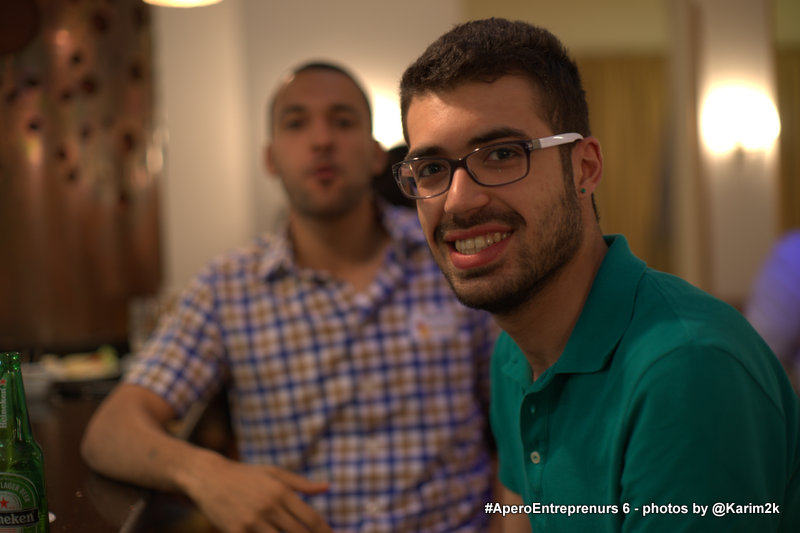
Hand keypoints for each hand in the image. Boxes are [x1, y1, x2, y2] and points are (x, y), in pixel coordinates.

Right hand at [183, 454, 332, 532]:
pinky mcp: (235, 531)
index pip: (311, 518)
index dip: (325, 531)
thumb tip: (327, 487)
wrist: (208, 477)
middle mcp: (269, 507)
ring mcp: (252, 521)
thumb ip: (301, 484)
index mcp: (281, 492)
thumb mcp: (274, 473)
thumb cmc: (245, 475)